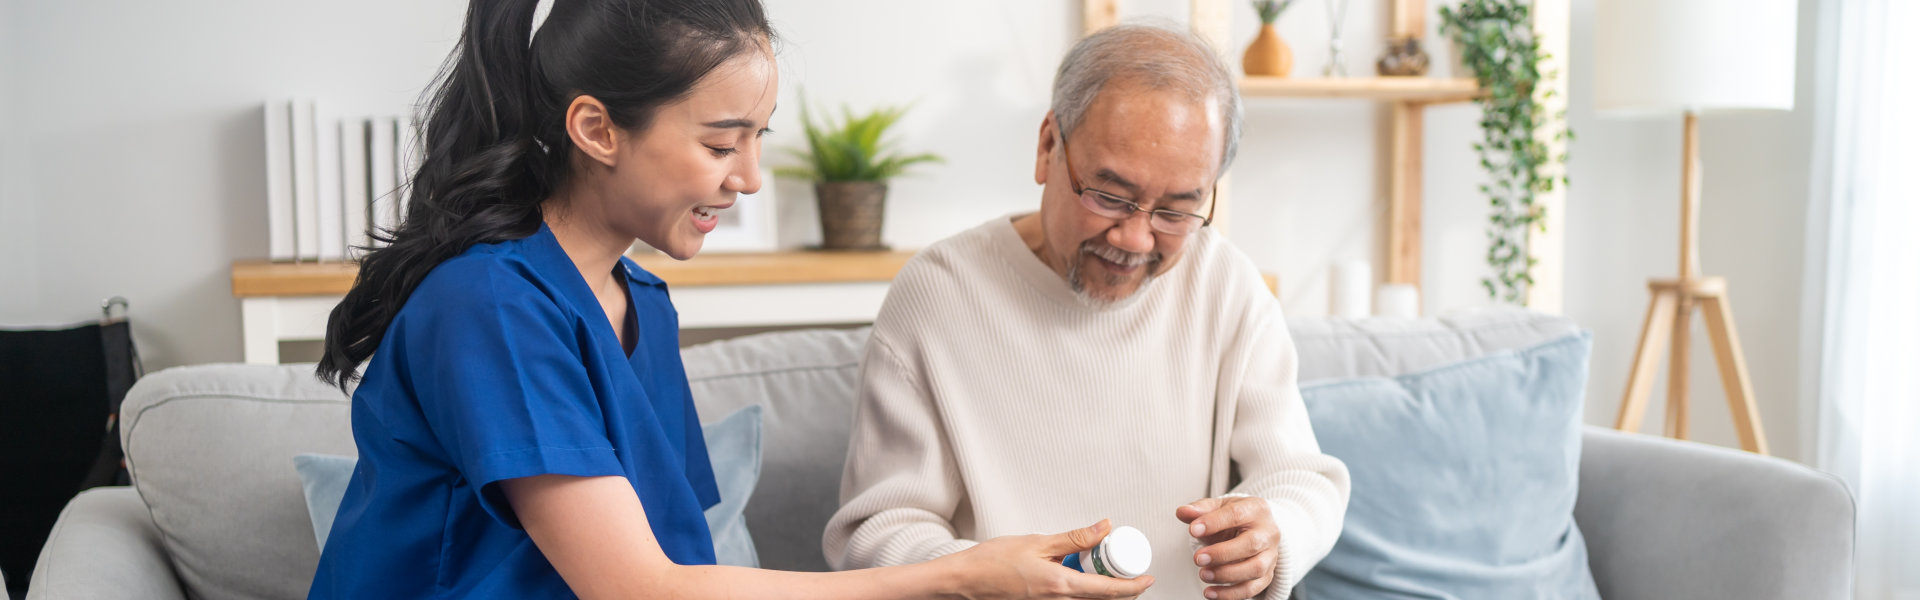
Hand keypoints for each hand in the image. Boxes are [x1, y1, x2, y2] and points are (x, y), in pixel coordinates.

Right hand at [941, 519, 1154, 599]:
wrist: (966, 580)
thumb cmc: (993, 562)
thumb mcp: (1039, 542)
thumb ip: (1076, 537)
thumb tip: (1106, 528)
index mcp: (1061, 587)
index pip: (1110, 591)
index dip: (1135, 587)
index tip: (1149, 578)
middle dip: (1120, 586)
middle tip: (1124, 565)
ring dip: (1099, 587)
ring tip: (1095, 566)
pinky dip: (1081, 589)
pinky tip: (1073, 573)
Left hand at [1176, 498, 1278, 599]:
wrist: (1252, 529)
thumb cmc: (1234, 518)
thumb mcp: (1217, 507)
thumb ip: (1200, 509)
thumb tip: (1183, 512)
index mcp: (1256, 509)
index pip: (1236, 514)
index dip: (1214, 523)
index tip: (1193, 531)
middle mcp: (1268, 532)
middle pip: (1251, 544)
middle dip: (1222, 554)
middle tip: (1198, 558)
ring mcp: (1270, 555)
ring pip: (1256, 569)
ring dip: (1226, 575)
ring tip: (1203, 575)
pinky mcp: (1267, 574)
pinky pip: (1253, 588)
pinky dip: (1230, 594)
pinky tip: (1211, 592)